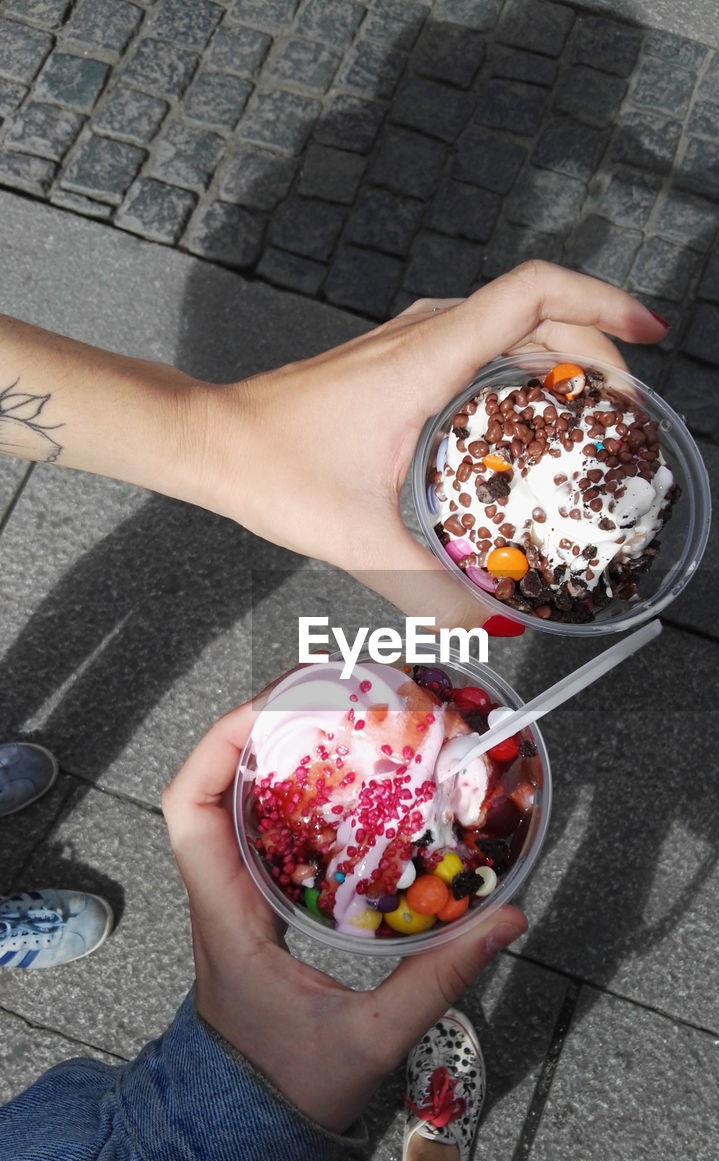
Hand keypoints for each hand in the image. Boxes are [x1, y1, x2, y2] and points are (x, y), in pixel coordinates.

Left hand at [162, 702, 527, 1133]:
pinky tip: (344, 786)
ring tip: (334, 722)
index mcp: (228, 916)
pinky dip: (295, 795)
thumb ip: (438, 980)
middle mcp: (221, 894)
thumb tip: (507, 919)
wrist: (244, 1129)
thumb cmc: (287, 1086)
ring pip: (235, 803)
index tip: (269, 709)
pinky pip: (263, 832)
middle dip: (257, 729)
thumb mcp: (369, 1038)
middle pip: (212, 786)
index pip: (189, 811)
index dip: (217, 747)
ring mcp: (234, 898)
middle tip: (321, 696)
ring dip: (274, 756)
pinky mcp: (255, 906)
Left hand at [199, 262, 666, 625]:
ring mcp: (412, 341)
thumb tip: (489, 623)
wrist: (215, 441)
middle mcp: (427, 332)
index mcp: (428, 356)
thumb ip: (428, 589)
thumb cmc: (275, 472)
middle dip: (599, 349)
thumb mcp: (361, 541)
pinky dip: (521, 371)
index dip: (604, 302)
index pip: (535, 291)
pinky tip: (529, 428)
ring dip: (562, 358)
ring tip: (596, 420)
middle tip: (628, 416)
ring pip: (511, 326)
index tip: (649, 337)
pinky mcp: (401, 359)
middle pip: (540, 311)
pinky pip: (481, 347)